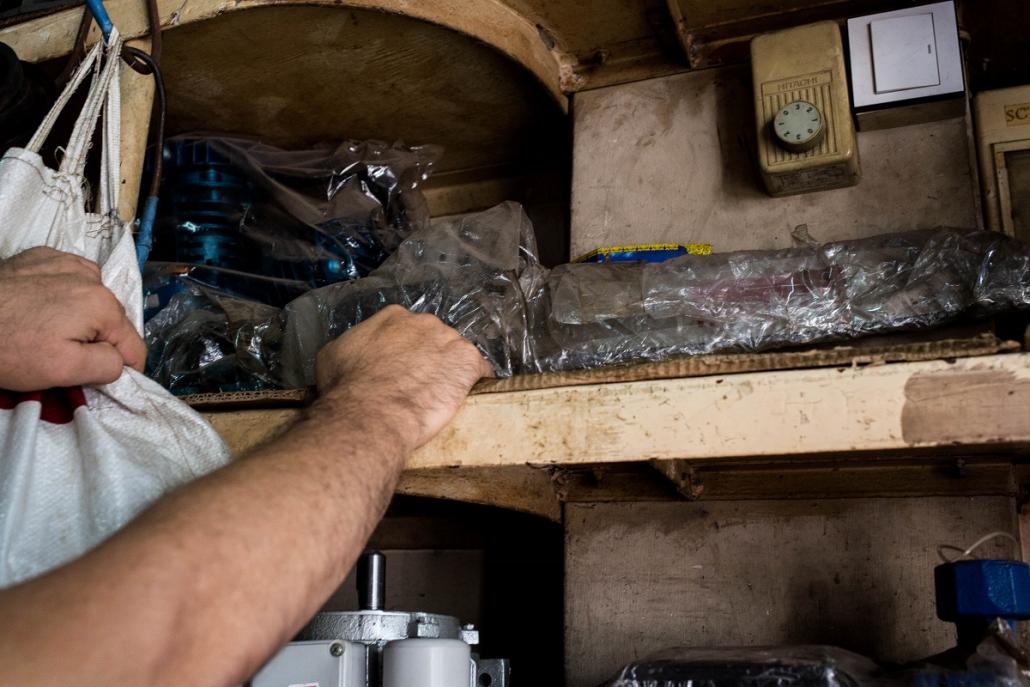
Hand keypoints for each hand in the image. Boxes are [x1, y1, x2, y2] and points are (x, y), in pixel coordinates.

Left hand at [0, 247, 146, 390]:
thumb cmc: (8, 348)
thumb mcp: (63, 371)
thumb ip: (107, 366)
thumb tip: (121, 360)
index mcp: (103, 306)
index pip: (134, 346)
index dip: (120, 368)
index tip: (95, 378)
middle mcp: (91, 277)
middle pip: (112, 321)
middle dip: (97, 340)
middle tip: (61, 354)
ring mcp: (64, 262)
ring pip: (92, 298)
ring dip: (81, 316)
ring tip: (48, 329)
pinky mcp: (40, 256)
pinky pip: (68, 278)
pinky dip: (62, 293)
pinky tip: (38, 306)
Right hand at [315, 305, 492, 452]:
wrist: (371, 413)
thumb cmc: (346, 386)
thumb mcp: (332, 355)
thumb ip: (352, 345)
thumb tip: (355, 352)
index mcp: (393, 316)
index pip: (405, 328)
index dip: (403, 350)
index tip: (398, 367)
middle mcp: (424, 322)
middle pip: (433, 337)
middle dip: (428, 357)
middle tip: (419, 383)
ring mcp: (449, 340)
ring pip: (456, 353)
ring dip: (452, 369)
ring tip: (443, 393)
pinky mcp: (468, 363)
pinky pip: (480, 370)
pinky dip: (477, 381)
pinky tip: (469, 395)